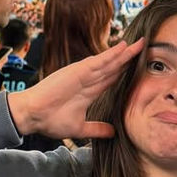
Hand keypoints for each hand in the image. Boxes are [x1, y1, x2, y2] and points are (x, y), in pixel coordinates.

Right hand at [7, 38, 143, 138]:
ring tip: (140, 44)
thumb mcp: (80, 127)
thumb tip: (113, 133)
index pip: (112, 79)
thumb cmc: (50, 120)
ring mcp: (83, 74)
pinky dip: (111, 54)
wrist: (32, 116)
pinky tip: (123, 47)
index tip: (140, 66)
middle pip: (114, 67)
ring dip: (125, 53)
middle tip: (145, 47)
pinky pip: (98, 61)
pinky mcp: (77, 71)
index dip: (126, 72)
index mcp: (89, 91)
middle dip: (129, 58)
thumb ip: (97, 128)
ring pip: (109, 62)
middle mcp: (88, 80)